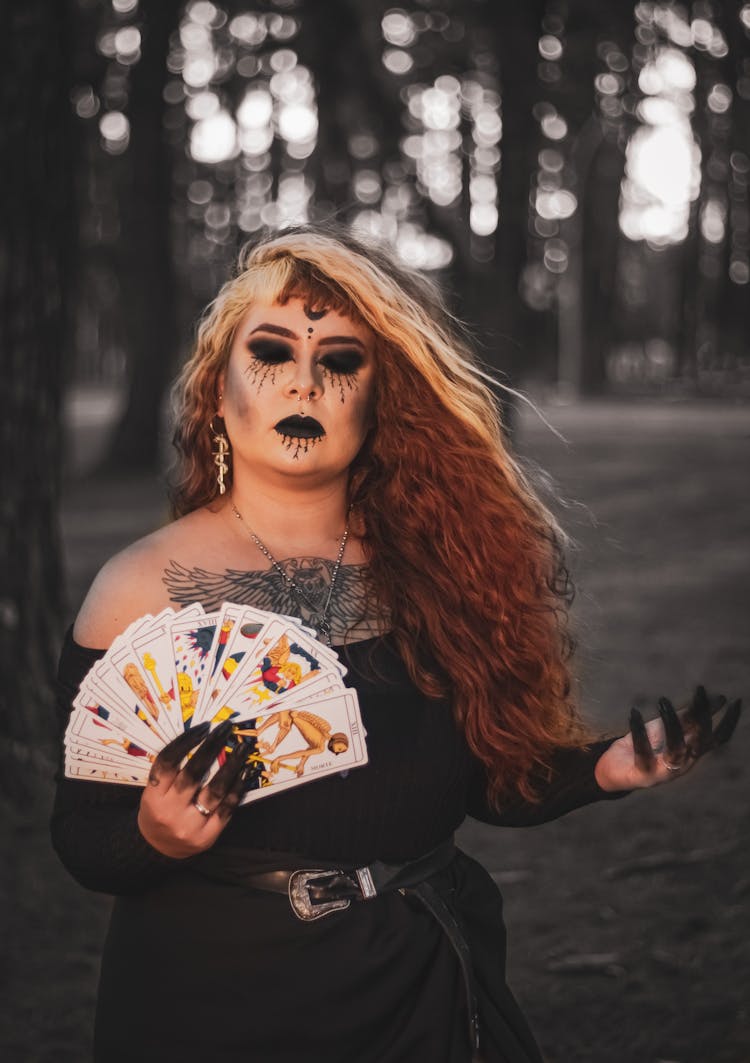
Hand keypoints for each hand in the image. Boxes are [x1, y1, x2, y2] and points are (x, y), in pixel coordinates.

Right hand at [137, 720, 247, 857]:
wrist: (158, 849)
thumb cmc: (159, 811)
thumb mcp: (155, 791)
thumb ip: (172, 771)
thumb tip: (203, 738)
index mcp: (153, 796)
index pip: (168, 762)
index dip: (185, 742)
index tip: (203, 727)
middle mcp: (170, 810)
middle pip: (193, 773)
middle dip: (212, 747)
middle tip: (225, 729)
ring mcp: (189, 825)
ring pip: (214, 790)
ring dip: (231, 766)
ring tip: (242, 749)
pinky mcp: (207, 836)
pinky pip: (226, 808)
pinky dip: (237, 788)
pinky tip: (244, 773)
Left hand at [594, 686, 741, 791]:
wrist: (615, 770)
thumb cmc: (646, 746)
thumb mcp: (669, 727)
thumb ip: (690, 716)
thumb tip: (718, 699)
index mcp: (692, 752)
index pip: (718, 739)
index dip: (729, 722)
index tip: (734, 701)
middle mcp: (683, 763)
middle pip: (701, 741)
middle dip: (703, 716)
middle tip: (700, 691)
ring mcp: (665, 771)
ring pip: (677, 748)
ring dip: (672, 723)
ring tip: (663, 701)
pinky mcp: (643, 773)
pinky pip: (643, 752)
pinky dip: (639, 731)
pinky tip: (634, 713)